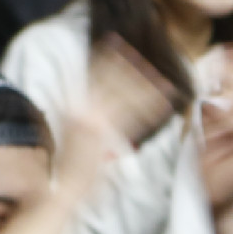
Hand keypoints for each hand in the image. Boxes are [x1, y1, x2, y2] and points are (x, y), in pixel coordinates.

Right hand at [55, 38, 178, 198]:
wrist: (66, 189)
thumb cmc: (71, 167)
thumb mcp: (71, 132)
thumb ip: (79, 111)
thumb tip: (86, 96)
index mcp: (72, 104)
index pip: (92, 73)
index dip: (108, 57)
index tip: (120, 44)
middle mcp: (81, 107)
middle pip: (111, 78)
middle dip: (131, 67)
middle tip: (148, 59)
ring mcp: (93, 120)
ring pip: (127, 95)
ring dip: (148, 87)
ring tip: (166, 82)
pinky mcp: (106, 134)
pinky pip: (135, 117)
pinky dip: (152, 108)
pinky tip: (166, 104)